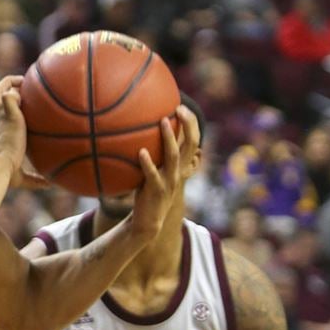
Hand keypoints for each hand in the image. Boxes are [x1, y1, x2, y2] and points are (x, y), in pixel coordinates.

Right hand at [0, 75, 38, 186]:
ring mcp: (1, 118)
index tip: (22, 109)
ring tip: (22, 80)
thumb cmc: (7, 176)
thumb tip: (51, 184)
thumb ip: (36, 180)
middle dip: (9, 91)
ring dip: (8, 83)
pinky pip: (7, 95)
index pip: (3, 119)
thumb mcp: (22, 178)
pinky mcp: (7, 115)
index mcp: (1, 135)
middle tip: (23, 88)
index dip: (10, 112)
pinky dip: (13, 88)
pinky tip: (25, 86)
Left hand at [129, 105, 191, 237]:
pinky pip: (152, 175)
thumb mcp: (153, 173)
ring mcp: (169, 181)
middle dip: (188, 125)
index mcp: (179, 166)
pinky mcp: (156, 191)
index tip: (182, 105)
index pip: (192, 140)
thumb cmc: (147, 194)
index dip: (191, 124)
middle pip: (190, 144)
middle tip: (179, 108)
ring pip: (173, 156)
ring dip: (168, 138)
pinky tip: (140, 152)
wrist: (147, 223)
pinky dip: (147, 163)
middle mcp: (178, 171)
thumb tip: (137, 136)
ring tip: (162, 121)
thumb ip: (152, 156)